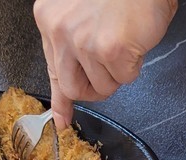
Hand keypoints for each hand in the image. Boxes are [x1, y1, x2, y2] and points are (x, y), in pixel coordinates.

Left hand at [34, 0, 177, 127]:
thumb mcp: (83, 14)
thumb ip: (73, 50)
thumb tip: (68, 100)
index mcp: (50, 18)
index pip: (52, 69)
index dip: (60, 99)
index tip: (61, 119)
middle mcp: (60, 29)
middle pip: (72, 87)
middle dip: (94, 88)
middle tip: (109, 74)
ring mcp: (83, 41)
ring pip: (101, 86)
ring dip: (118, 73)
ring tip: (124, 45)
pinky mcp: (109, 49)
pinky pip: (124, 78)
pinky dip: (134, 65)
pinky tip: (134, 42)